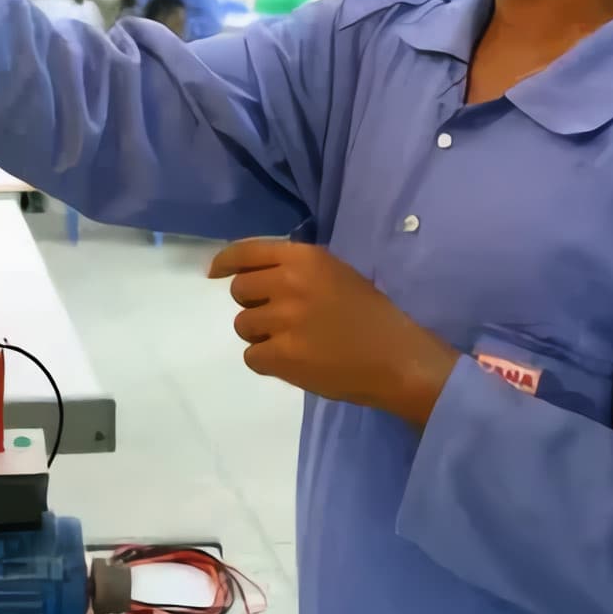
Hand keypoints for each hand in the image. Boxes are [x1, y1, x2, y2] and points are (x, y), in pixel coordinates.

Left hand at [209, 238, 458, 424]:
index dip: (225, 262)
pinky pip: (252, 356)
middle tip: (279, 317)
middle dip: (253, 303)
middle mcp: (288, 283)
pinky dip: (267, 360)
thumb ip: (297, 269)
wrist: (397, 358)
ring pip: (242, 325)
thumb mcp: (336, 274)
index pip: (246, 253)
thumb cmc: (372, 315)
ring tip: (292, 341)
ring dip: (261, 334)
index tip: (214, 272)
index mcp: (304, 258)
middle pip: (239, 291)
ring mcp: (283, 320)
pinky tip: (293, 360)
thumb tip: (255, 275)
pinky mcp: (282, 356)